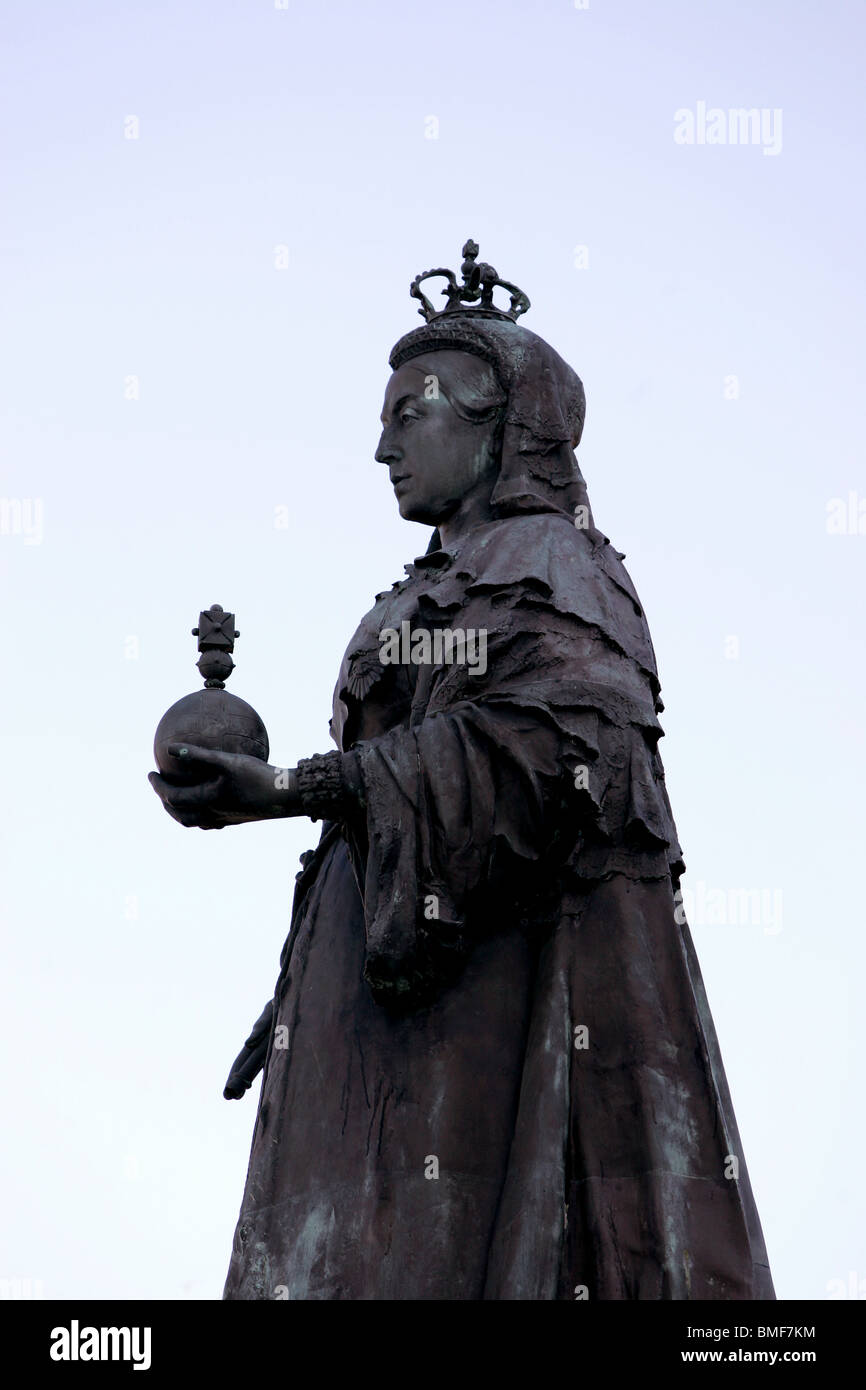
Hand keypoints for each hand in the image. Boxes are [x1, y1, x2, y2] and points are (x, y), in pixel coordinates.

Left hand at [148, 744, 300, 828]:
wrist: (287, 796)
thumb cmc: (258, 776)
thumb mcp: (227, 761)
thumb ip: (198, 755)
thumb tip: (170, 748)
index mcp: (207, 802)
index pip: (172, 798)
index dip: (158, 786)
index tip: (151, 772)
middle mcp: (214, 815)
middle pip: (181, 816)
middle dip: (166, 803)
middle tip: (160, 786)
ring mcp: (226, 820)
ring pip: (196, 821)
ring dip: (183, 811)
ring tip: (179, 796)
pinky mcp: (239, 818)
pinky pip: (213, 819)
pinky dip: (202, 811)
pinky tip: (210, 798)